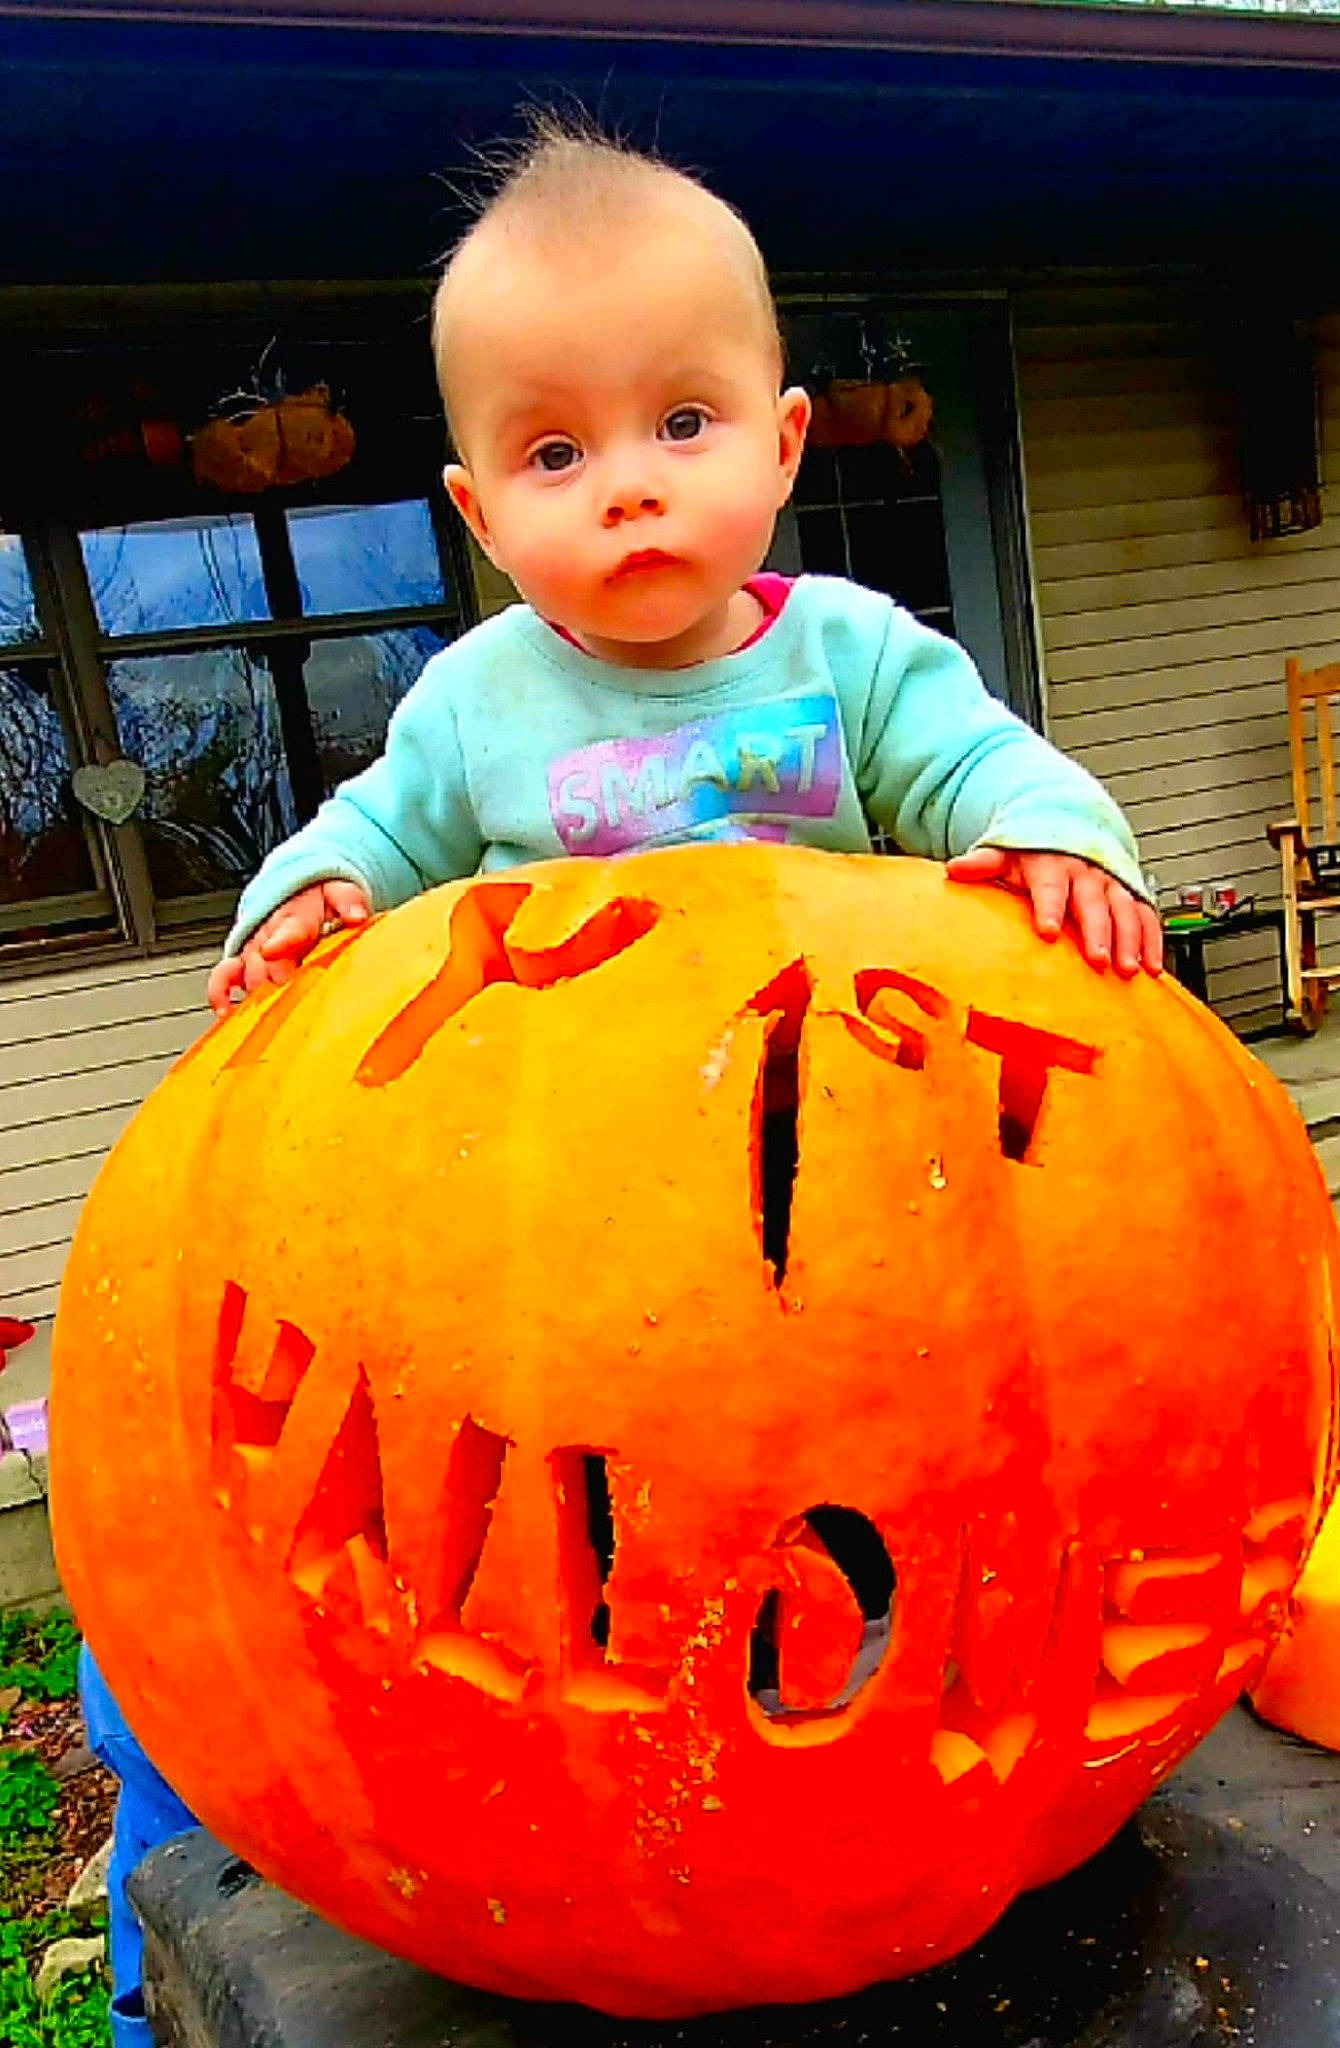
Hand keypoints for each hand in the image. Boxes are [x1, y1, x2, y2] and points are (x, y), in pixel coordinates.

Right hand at [207, 879, 370, 1016]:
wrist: (297, 892)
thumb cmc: (318, 899)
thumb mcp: (339, 892)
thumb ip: (348, 902)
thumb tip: (356, 915)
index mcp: (296, 917)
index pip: (289, 930)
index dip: (283, 942)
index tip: (275, 951)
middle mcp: (269, 933)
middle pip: (265, 961)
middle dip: (274, 981)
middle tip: (288, 1000)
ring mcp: (254, 950)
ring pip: (243, 971)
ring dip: (250, 991)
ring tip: (255, 1012)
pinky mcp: (243, 962)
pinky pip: (224, 976)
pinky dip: (220, 992)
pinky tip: (225, 1010)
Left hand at [946, 846, 1162, 976]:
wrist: (1066, 830)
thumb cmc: (1033, 852)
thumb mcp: (1006, 854)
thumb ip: (983, 864)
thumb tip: (955, 870)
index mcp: (1052, 865)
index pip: (1050, 887)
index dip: (1050, 908)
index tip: (1047, 931)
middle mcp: (1085, 874)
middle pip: (1093, 904)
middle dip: (1097, 932)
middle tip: (1097, 960)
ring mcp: (1110, 885)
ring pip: (1125, 911)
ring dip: (1129, 940)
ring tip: (1128, 969)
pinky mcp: (1129, 896)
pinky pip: (1145, 917)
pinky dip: (1152, 941)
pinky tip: (1152, 967)